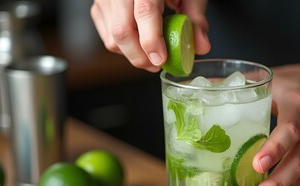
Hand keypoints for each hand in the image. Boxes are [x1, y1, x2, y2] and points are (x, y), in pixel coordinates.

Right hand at [91, 0, 210, 71]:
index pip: (144, 12)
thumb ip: (196, 19)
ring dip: (133, 55)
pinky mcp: (99, 7)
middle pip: (122, 31)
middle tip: (159, 64)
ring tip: (151, 55)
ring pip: (112, 39)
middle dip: (141, 57)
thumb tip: (201, 46)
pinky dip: (124, 48)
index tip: (161, 60)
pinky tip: (139, 44)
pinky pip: (107, 37)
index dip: (151, 40)